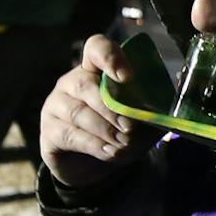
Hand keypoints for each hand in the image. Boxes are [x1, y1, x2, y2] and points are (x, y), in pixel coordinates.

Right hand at [38, 34, 156, 187]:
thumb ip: (152, 113)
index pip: (96, 48)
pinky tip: (109, 153)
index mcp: (96, 70)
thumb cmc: (120, 134)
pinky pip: (70, 134)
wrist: (95, 168)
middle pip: (84, 84)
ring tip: (123, 144)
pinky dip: (93, 145)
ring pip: (77, 112)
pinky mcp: (49, 131)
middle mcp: (72, 82)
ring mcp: (56, 105)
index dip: (109, 56)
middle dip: (110, 107)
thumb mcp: (143, 123)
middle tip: (129, 127)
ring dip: (104, 129)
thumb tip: (166, 112)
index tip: (127, 77)